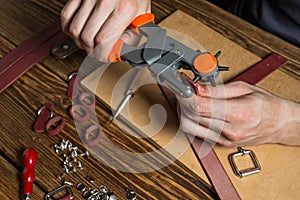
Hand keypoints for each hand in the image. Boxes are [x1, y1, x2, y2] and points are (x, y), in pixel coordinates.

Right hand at [60, 0, 150, 60]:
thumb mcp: (143, 13)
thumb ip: (136, 33)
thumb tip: (126, 50)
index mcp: (124, 8)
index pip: (104, 40)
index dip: (102, 54)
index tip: (105, 57)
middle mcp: (105, 1)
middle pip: (87, 37)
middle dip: (91, 51)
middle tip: (97, 52)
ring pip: (74, 29)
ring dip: (79, 42)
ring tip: (88, 44)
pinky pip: (65, 16)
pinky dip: (69, 29)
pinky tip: (78, 32)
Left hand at [178, 81, 299, 146]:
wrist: (280, 124)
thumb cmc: (267, 105)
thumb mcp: (244, 88)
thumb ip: (217, 89)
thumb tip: (197, 88)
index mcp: (237, 114)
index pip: (200, 106)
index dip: (185, 94)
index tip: (180, 85)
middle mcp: (229, 131)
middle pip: (191, 117)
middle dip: (182, 100)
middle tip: (183, 88)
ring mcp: (224, 140)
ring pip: (189, 127)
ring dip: (183, 111)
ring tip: (188, 99)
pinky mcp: (220, 144)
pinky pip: (196, 132)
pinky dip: (191, 119)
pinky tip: (195, 109)